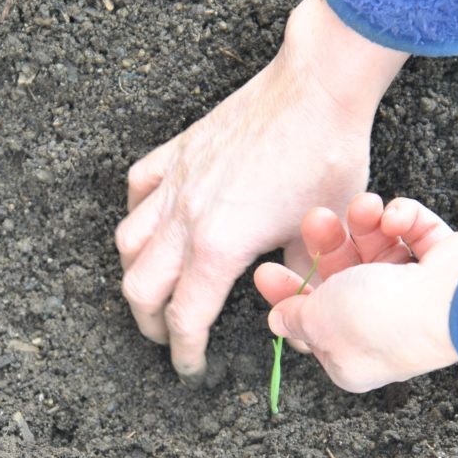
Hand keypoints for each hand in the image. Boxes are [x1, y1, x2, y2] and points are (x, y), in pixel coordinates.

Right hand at [116, 0, 407, 382]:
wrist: (317, 89)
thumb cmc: (328, 156)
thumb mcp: (323, 234)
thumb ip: (298, 278)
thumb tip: (294, 305)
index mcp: (221, 247)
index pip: (186, 318)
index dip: (185, 353)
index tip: (191, 367)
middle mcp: (187, 218)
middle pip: (140, 289)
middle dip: (150, 324)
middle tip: (169, 336)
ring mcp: (177, 182)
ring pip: (128, 242)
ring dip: (136, 274)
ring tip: (154, 287)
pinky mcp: (178, 152)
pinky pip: (138, 189)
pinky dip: (138, 214)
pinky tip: (154, 223)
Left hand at [254, 194, 457, 392]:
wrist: (455, 298)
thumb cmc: (384, 318)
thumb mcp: (320, 320)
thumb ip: (297, 317)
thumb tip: (279, 320)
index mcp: (354, 352)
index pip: (314, 321)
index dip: (288, 294)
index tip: (266, 270)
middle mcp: (384, 325)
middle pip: (343, 276)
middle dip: (326, 245)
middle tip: (313, 218)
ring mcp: (415, 292)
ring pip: (377, 247)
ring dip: (365, 222)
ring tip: (364, 207)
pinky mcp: (442, 260)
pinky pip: (413, 229)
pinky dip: (403, 217)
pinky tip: (396, 218)